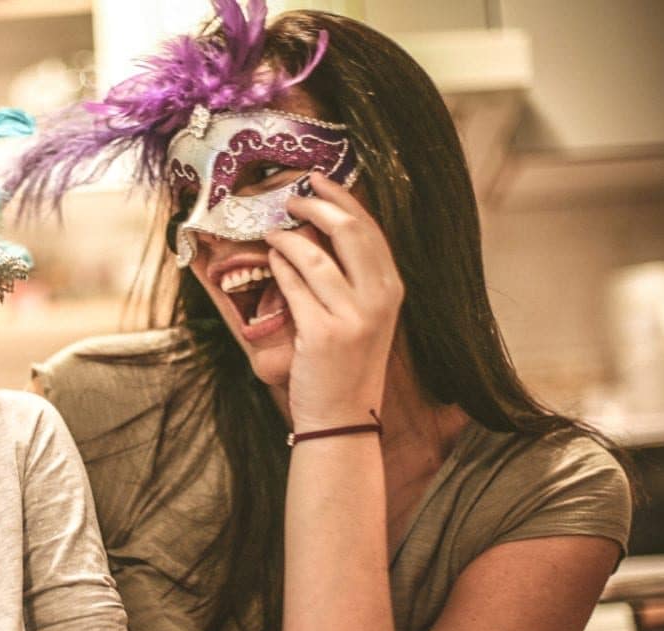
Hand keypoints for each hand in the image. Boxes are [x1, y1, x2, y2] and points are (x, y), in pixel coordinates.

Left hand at [263, 172, 403, 431]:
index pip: (370, 229)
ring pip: (315, 256)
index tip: (318, 181)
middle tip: (291, 197)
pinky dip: (279, 266)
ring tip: (272, 232)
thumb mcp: (364, 315)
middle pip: (349, 231)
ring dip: (288, 237)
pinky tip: (271, 259)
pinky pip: (294, 286)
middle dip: (316, 206)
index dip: (342, 199)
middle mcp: (378, 300)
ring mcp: (351, 317)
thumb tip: (319, 229)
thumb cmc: (346, 363)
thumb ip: (352, 276)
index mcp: (392, 290)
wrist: (341, 416)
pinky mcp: (321, 334)